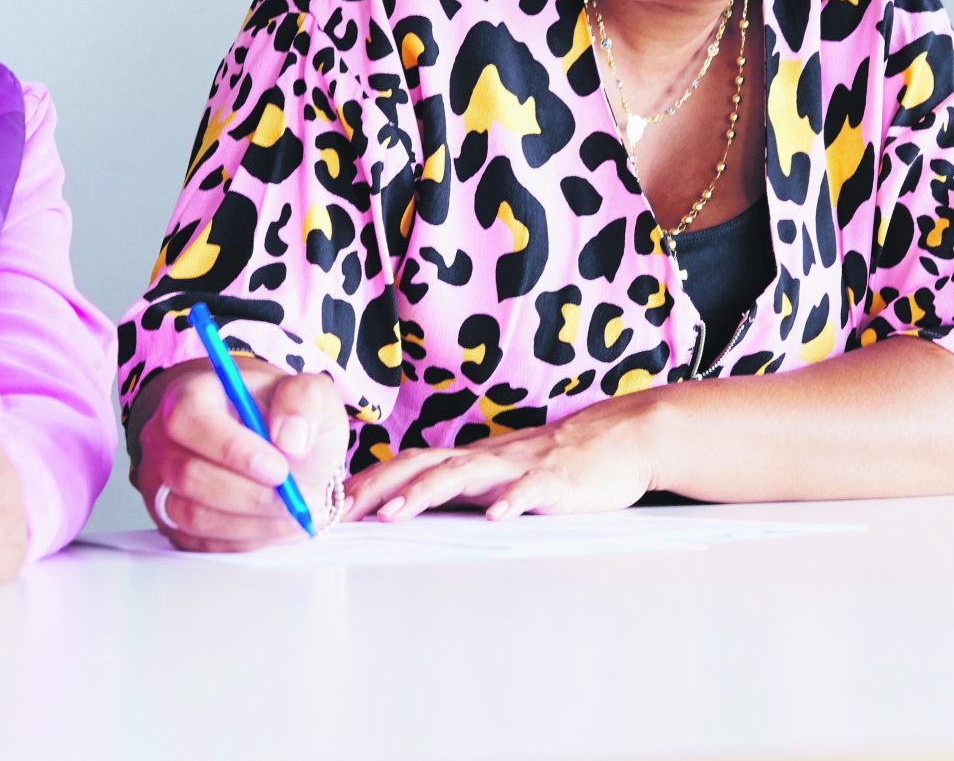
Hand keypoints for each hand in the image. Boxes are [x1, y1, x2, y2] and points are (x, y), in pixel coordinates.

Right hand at [133, 360, 346, 552]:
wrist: (291, 461)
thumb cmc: (291, 424)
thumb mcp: (314, 396)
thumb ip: (306, 399)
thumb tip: (290, 437)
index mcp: (193, 394)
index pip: (187, 417)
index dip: (230, 448)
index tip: (279, 468)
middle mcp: (165, 438)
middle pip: (187, 473)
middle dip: (248, 494)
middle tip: (293, 497)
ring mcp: (162, 483)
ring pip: (192, 514)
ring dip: (251, 520)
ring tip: (290, 509)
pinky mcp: (172, 523)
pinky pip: (200, 542)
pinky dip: (245, 538)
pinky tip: (272, 520)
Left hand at [342, 399, 657, 522]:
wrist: (622, 437)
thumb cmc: (560, 462)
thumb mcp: (505, 474)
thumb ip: (467, 487)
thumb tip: (417, 509)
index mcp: (474, 459)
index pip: (410, 464)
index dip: (370, 482)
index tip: (331, 503)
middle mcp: (489, 457)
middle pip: (424, 464)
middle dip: (380, 487)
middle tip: (342, 511)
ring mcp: (521, 466)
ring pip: (466, 474)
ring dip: (427, 492)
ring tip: (397, 512)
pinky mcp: (557, 480)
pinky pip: (531, 490)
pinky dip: (512, 501)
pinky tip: (497, 517)